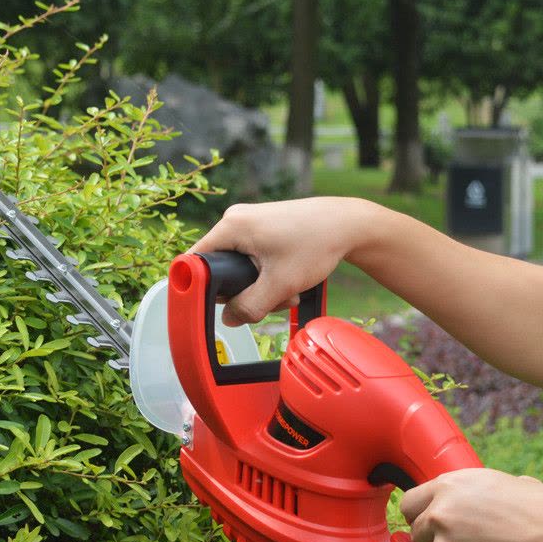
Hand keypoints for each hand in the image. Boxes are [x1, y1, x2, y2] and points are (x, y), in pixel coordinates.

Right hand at [189, 197, 376, 325]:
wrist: (348, 224)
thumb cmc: (316, 244)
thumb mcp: (280, 284)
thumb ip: (249, 307)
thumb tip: (229, 320)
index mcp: (230, 227)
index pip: (194, 261)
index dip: (197, 287)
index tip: (214, 306)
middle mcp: (235, 221)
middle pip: (218, 268)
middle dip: (242, 291)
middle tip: (270, 298)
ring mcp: (249, 223)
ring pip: (239, 267)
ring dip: (260, 286)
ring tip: (287, 290)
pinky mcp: (262, 229)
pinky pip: (252, 259)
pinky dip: (268, 275)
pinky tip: (290, 280)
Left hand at [401, 468, 542, 541]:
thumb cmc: (541, 514)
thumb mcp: (506, 483)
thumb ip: (479, 488)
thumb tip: (483, 492)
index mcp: (448, 487)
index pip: (410, 503)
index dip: (419, 514)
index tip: (428, 522)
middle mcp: (439, 515)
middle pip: (417, 533)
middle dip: (434, 539)